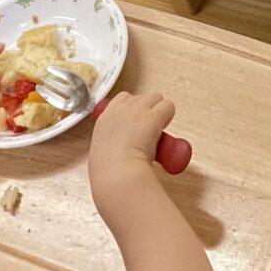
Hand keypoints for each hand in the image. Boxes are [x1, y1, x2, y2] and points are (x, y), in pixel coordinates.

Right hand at [88, 89, 175, 220]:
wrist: (117, 173)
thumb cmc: (109, 171)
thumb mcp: (102, 151)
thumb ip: (111, 144)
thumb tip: (120, 150)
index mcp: (105, 118)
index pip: (122, 99)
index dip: (134, 109)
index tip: (138, 123)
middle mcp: (120, 109)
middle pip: (141, 97)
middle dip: (148, 109)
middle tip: (150, 129)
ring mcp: (136, 111)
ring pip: (156, 98)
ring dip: (159, 111)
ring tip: (158, 130)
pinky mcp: (152, 117)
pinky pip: (168, 107)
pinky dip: (169, 116)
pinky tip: (165, 131)